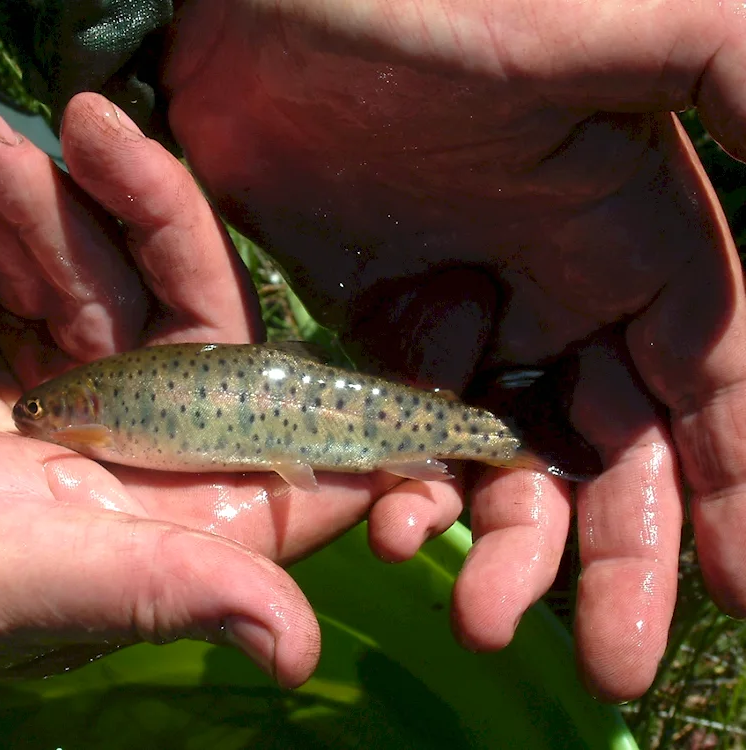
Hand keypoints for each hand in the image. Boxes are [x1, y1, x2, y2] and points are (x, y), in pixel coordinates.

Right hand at [0, 93, 401, 686]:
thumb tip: (299, 652)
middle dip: (141, 204)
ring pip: (104, 255)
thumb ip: (162, 591)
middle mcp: (163, 433)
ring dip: (30, 188)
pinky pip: (32, 249)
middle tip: (84, 120)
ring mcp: (97, 374)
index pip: (310, 434)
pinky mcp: (33, 334)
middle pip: (198, 295)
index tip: (428, 292)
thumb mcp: (31, 585)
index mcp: (192, 502)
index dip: (365, 377)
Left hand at [158, 0, 745, 699]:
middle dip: (609, 559)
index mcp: (632, 237)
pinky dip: (403, 491)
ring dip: (499, 545)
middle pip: (604, 453)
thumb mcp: (627, 25)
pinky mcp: (361, 318)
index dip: (733, 492)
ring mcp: (452, 310)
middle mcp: (552, 286)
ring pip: (498, 462)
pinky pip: (396, 433)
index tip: (743, 600)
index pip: (707, 390)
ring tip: (472, 612)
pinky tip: (396, 533)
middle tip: (597, 660)